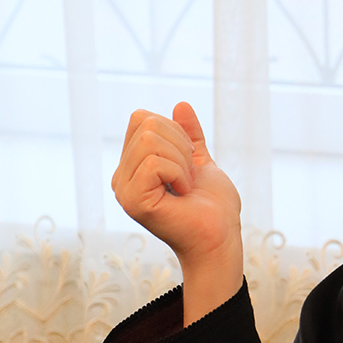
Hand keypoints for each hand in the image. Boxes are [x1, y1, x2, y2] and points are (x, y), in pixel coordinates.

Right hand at [111, 102, 243, 324]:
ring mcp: (124, 190)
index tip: (188, 162)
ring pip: (149, 141)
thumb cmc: (213, 206)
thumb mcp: (201, 160)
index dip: (174, 132)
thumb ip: (189, 135)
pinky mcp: (133, 201)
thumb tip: (181, 104)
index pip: (141, 118)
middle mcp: (121, 177)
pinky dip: (180, 173)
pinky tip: (183, 194)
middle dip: (180, 145)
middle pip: (145, 124)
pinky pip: (155, 162)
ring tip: (185, 186)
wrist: (221, 237)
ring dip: (181, 161)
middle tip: (188, 176)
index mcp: (132, 166)